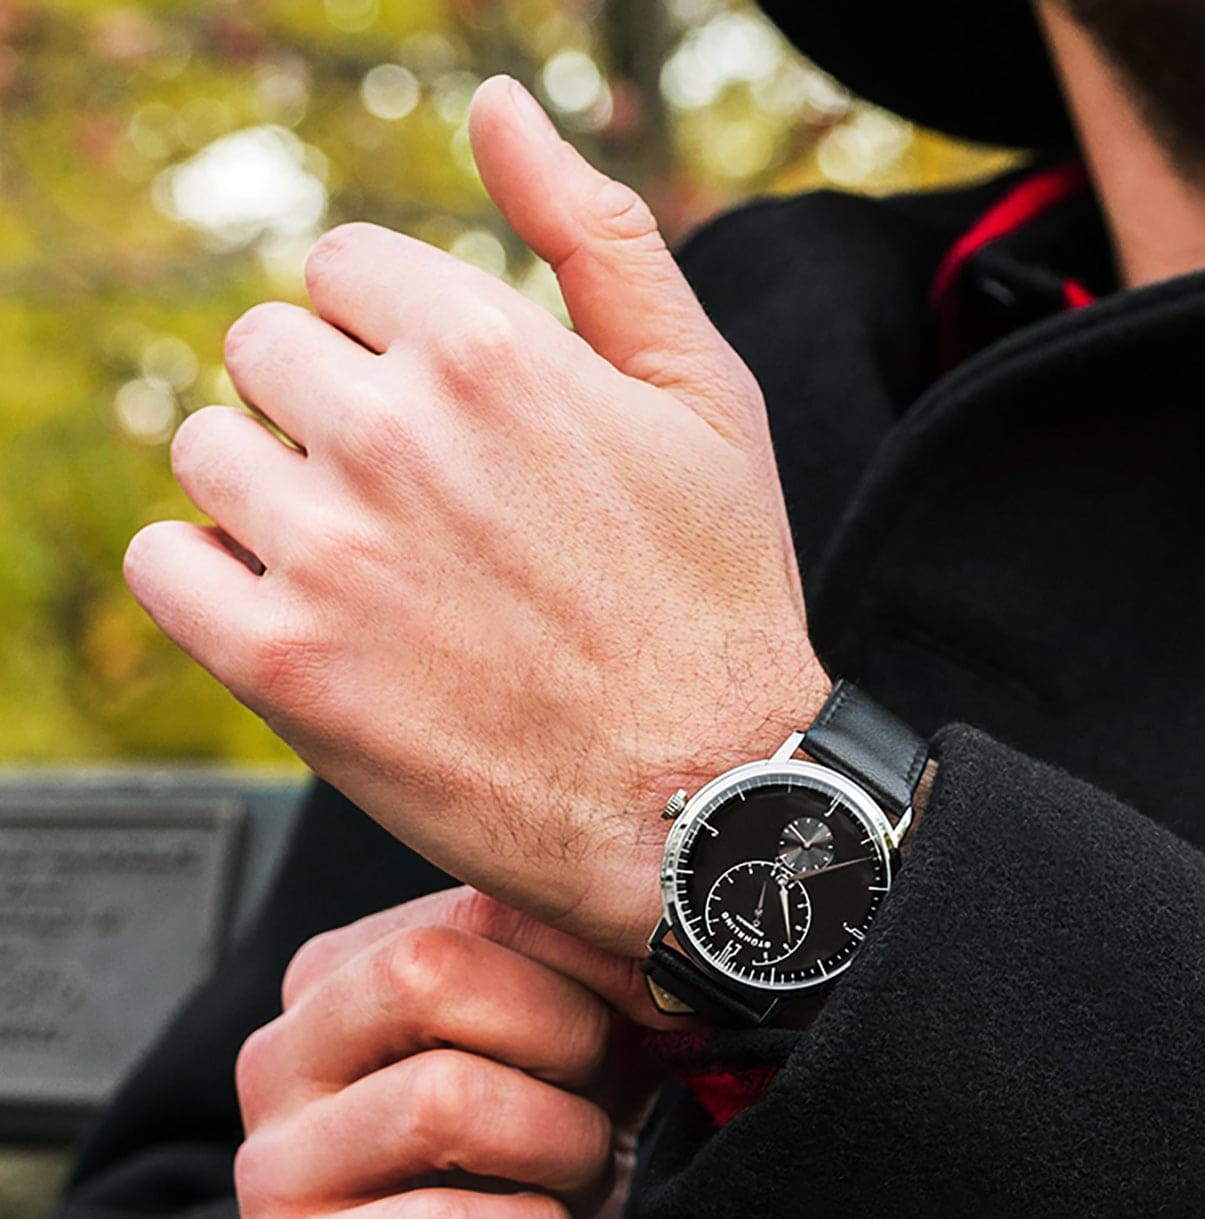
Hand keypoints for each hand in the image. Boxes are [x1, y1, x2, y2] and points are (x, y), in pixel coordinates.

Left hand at [124, 76, 827, 960]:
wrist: (709, 802)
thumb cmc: (719, 606)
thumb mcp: (706, 401)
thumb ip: (599, 237)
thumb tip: (498, 110)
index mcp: (489, 349)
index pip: (341, 271)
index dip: (394, 344)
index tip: (445, 423)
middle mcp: (394, 434)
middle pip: (264, 352)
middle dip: (329, 415)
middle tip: (417, 508)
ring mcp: (330, 552)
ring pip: (207, 454)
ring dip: (273, 499)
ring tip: (373, 571)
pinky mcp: (284, 665)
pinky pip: (166, 566)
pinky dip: (215, 585)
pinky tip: (311, 618)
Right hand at [231, 887, 674, 1218]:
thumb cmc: (500, 1207)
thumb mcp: (574, 1092)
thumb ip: (614, 1017)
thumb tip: (687, 960)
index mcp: (344, 983)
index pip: (473, 907)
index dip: (594, 954)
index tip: (665, 1007)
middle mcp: (286, 1058)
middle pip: (426, 970)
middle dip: (564, 1037)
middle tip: (603, 1103)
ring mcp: (273, 1169)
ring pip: (440, 1099)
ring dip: (561, 1147)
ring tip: (576, 1184)